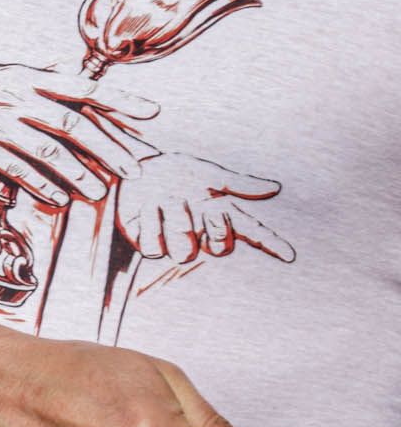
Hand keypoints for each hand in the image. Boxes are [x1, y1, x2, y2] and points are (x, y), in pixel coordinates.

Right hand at [0, 61, 156, 208]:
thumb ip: (36, 71)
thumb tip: (67, 63)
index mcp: (25, 77)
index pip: (81, 86)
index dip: (119, 100)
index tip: (151, 113)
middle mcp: (14, 97)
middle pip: (70, 123)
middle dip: (106, 148)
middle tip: (132, 170)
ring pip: (45, 150)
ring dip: (77, 174)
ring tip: (99, 192)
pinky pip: (14, 168)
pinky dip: (39, 184)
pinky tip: (59, 197)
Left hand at [114, 150, 291, 267]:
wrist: (134, 171)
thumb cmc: (174, 173)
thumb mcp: (205, 173)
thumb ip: (237, 184)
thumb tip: (276, 187)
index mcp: (221, 214)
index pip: (251, 232)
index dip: (271, 244)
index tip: (291, 255)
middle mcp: (202, 233)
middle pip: (221, 249)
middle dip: (211, 226)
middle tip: (195, 203)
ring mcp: (177, 242)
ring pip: (185, 252)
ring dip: (174, 221)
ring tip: (164, 201)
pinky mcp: (150, 247)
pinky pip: (154, 250)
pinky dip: (149, 225)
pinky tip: (146, 211)